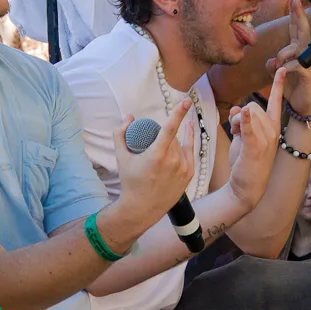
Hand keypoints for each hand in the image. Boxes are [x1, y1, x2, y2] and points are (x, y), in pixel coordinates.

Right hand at [114, 99, 194, 221]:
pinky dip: (187, 143)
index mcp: (157, 155)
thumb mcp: (121, 158)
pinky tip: (188, 133)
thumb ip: (121, 134)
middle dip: (163, 136)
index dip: (178, 113)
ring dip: (172, 142)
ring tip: (162, 146)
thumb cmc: (130, 182)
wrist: (142, 208)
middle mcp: (173, 161)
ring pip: (180, 145)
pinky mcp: (188, 174)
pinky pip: (190, 153)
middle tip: (152, 145)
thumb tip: (129, 117)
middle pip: (171, 137)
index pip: (170, 128)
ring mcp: (183, 168)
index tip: (186, 101)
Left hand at [226, 69, 283, 208]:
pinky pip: (249, 128)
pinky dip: (245, 120)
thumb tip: (239, 108)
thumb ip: (243, 121)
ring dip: (236, 121)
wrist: (246, 187)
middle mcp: (272, 131)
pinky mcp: (255, 147)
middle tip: (237, 131)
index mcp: (272, 128)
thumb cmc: (246, 161)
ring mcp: (266, 139)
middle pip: (254, 106)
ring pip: (248, 113)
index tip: (283, 69)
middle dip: (241, 114)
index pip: (276, 102)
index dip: (278, 85)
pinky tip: (243, 113)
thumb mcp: (244, 137)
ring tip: (237, 137)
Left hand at [265, 0, 310, 115]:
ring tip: (279, 67)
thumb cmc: (292, 86)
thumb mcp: (277, 74)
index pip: (296, 28)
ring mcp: (309, 62)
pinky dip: (286, 68)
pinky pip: (295, 64)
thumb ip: (273, 64)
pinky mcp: (309, 73)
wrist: (302, 105)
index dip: (295, 13)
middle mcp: (306, 53)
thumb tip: (270, 61)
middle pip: (302, 29)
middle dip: (298, 14)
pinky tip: (284, 74)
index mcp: (298, 50)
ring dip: (282, 55)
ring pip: (294, 48)